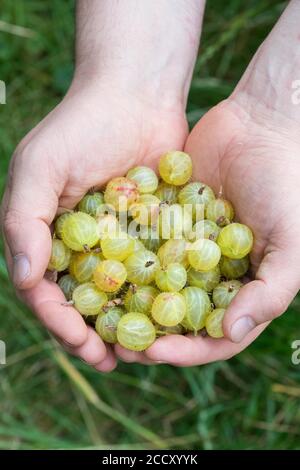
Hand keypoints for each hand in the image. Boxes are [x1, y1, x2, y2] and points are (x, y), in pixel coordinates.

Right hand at [1, 78, 187, 370]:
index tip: (82, 343)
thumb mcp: (40, 166)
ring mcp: (115, 240)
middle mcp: (79, 243)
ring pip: (117, 293)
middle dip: (92, 333)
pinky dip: (157, 294)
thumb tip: (27, 280)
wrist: (136, 95)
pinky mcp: (149, 231)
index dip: (60, 320)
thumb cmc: (82, 125)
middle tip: (110, 361)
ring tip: (141, 352)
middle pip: (81, 300)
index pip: (45, 290)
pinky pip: (151, 269)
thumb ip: (23, 220)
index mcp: (45, 234)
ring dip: (126, 324)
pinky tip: (170, 315)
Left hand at [116, 0, 299, 365]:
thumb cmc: (285, 185)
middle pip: (177, 318)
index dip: (187, 350)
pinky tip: (97, 266)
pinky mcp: (166, 222)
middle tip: (114, 344)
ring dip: (128, 302)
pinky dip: (122, 257)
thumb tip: (230, 333)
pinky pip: (141, 245)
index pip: (214, 337)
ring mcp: (185, 248)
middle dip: (148, 334)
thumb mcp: (291, 242)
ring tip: (98, 315)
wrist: (259, 125)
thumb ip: (271, 291)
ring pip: (152, 285)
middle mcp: (211, 275)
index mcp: (243, 289)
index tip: (155, 353)